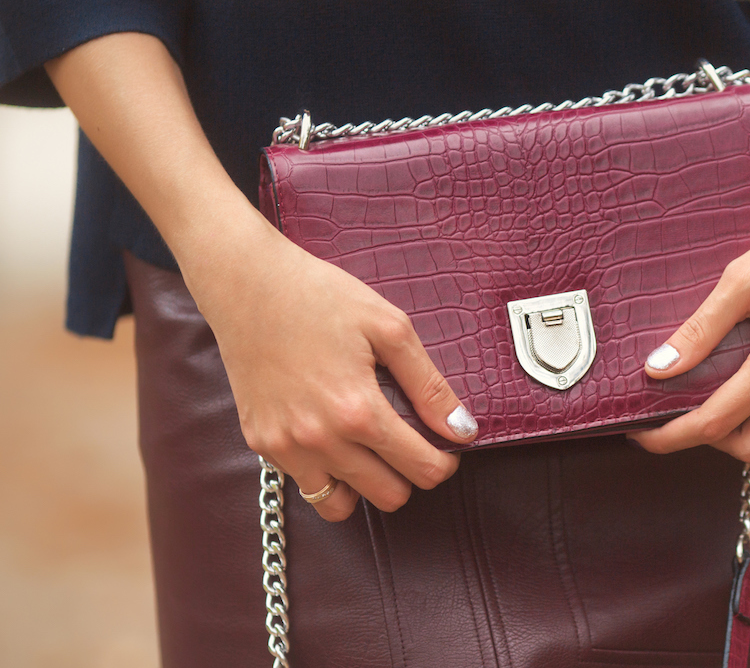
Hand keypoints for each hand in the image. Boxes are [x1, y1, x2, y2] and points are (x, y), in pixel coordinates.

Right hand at [188, 220, 478, 521]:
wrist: (246, 284)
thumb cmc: (320, 296)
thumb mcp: (390, 328)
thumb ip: (429, 385)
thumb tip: (463, 429)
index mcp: (357, 411)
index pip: (422, 470)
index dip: (445, 463)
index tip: (448, 447)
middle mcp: (319, 440)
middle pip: (388, 497)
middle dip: (410, 475)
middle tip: (413, 444)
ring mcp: (284, 447)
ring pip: (340, 506)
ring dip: (366, 485)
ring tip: (373, 449)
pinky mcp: (260, 443)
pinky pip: (304, 483)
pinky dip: (327, 472)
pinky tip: (335, 437)